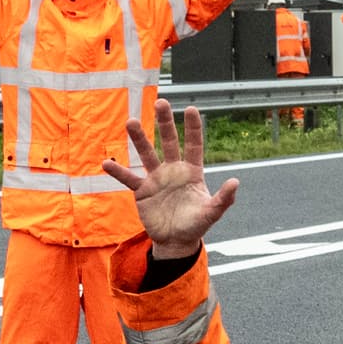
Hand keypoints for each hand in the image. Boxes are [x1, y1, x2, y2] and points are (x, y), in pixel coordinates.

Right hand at [102, 99, 242, 252]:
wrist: (176, 241)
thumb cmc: (196, 225)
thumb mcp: (212, 212)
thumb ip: (224, 198)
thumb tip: (235, 182)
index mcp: (192, 171)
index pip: (193, 145)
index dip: (192, 128)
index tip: (191, 109)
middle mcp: (173, 170)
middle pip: (169, 141)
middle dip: (165, 122)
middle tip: (161, 102)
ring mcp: (157, 179)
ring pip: (147, 154)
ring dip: (139, 138)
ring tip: (131, 122)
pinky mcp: (143, 191)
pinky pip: (129, 179)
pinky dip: (118, 172)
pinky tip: (107, 163)